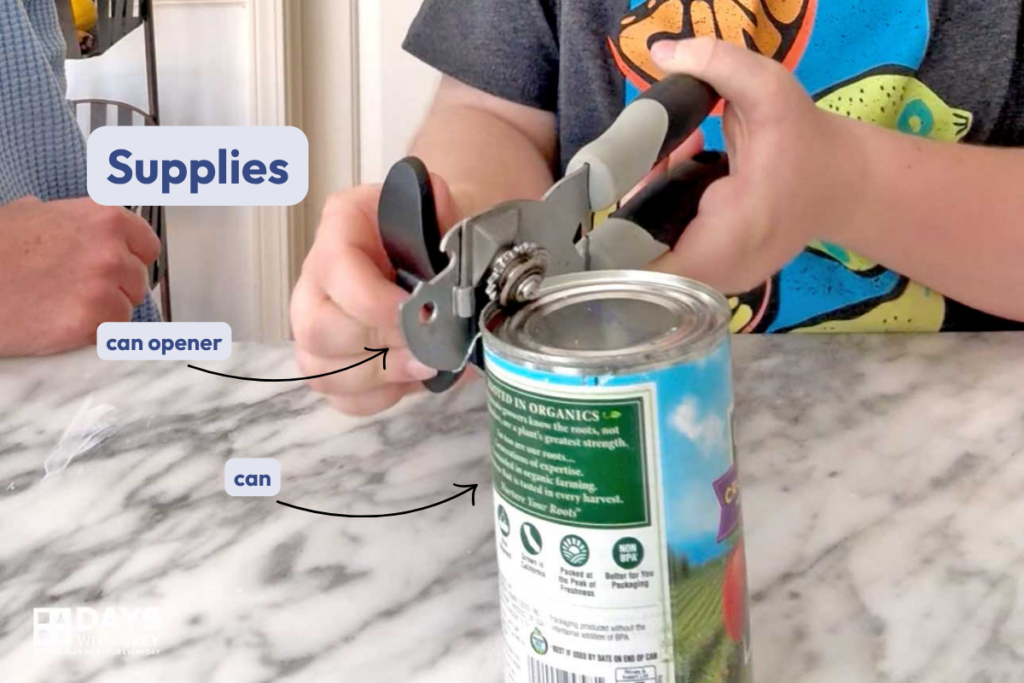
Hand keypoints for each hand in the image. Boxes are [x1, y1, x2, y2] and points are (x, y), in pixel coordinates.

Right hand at [0, 197, 159, 355]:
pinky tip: (59, 322)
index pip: (147, 245)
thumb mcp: (28, 214)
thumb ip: (67, 218)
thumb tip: (74, 223)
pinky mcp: (90, 320)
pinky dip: (89, 333)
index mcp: (102, 216)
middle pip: (137, 281)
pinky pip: (109, 333)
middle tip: (77, 292)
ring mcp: (102, 285)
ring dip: (102, 313)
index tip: (119, 269)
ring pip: (125, 309)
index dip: (131, 260)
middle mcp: (109, 248)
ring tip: (61, 305)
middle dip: (114, 289)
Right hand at [291, 176, 462, 416]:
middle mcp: (315, 277)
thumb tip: (450, 246)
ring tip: (428, 366)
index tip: (420, 311)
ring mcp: (316, 324)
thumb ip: (445, 216)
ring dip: (382, 377)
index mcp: (342, 227)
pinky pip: (341, 397)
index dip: (374, 301)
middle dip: (380, 347)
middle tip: (429, 349)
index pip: (335, 269)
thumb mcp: (442, 204)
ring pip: (322, 370)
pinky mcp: (331, 363)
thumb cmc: (436, 227)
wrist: (437, 245)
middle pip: (317, 329)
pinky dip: (379, 397)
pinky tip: (411, 379)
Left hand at [648, 38, 867, 293]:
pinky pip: (667, 256)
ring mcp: (717, 280)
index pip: (647, 265)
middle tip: (648, 161)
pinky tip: (678, 178)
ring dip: (642, 213)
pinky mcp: (715, 274)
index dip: (618, 235)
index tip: (625, 185)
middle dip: (628, 211)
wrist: (842, 183)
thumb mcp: (769, 89)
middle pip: (640, 263)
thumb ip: (718, 64)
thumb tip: (661, 52)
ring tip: (665, 162)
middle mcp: (721, 272)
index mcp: (732, 236)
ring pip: (651, 262)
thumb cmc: (806, 142)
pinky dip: (659, 220)